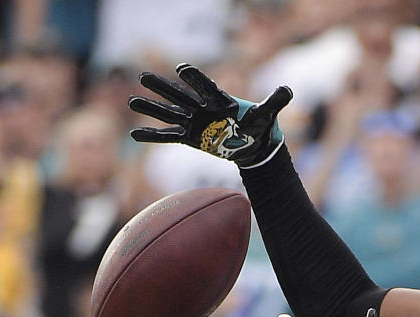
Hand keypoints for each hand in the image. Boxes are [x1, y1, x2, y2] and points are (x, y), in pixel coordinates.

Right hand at [129, 64, 291, 167]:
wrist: (251, 143)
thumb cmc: (258, 126)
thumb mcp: (267, 114)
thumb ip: (275, 101)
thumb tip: (288, 90)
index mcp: (219, 99)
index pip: (205, 87)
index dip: (195, 79)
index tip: (183, 69)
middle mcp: (203, 108)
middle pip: (180, 96)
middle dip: (163, 88)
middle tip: (144, 77)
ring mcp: (194, 122)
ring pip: (169, 114)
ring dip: (151, 109)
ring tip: (131, 101)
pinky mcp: (190, 137)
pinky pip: (168, 136)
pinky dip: (153, 136)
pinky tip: (134, 134)